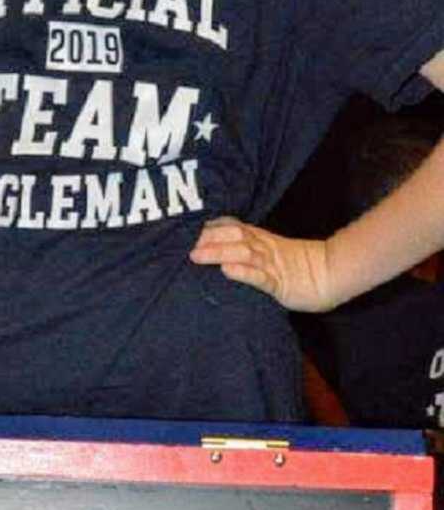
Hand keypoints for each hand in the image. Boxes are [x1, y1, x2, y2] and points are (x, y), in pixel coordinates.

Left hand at [189, 218, 333, 312]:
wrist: (330, 274)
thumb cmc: (295, 267)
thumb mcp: (268, 253)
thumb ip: (246, 248)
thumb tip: (218, 251)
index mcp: (259, 239)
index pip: (230, 226)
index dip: (208, 226)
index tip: (182, 227)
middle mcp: (263, 247)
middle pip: (233, 235)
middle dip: (206, 238)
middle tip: (180, 242)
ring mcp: (272, 264)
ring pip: (243, 253)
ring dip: (218, 252)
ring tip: (195, 255)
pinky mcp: (280, 283)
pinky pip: (260, 277)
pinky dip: (243, 273)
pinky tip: (227, 271)